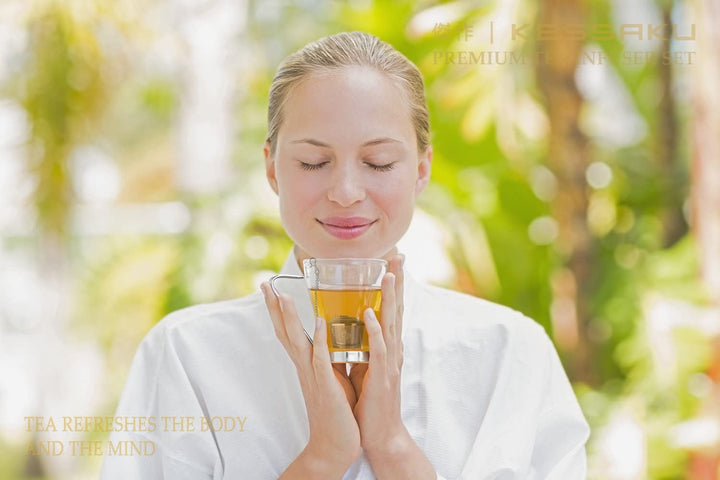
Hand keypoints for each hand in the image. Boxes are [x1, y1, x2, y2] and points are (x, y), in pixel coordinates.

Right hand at [261, 282, 360, 472]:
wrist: (335, 446)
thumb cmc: (338, 412)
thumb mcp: (335, 377)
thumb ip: (332, 356)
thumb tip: (336, 337)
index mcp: (308, 363)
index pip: (289, 331)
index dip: (280, 310)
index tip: (272, 288)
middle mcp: (305, 367)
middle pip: (285, 332)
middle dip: (275, 308)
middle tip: (264, 284)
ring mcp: (313, 376)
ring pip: (297, 341)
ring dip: (290, 318)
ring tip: (282, 295)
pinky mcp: (326, 385)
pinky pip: (321, 359)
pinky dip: (320, 339)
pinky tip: (319, 321)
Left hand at [348, 254, 407, 454]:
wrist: (380, 436)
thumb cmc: (371, 403)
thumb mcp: (365, 368)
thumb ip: (361, 347)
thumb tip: (350, 329)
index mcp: (387, 348)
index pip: (391, 310)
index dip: (392, 286)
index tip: (391, 262)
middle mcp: (392, 351)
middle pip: (396, 310)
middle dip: (397, 283)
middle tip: (398, 257)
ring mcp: (390, 364)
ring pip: (391, 325)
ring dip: (390, 299)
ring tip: (388, 275)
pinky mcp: (382, 378)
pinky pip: (379, 350)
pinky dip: (376, 331)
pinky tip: (371, 313)